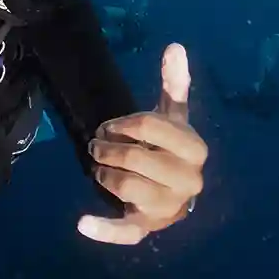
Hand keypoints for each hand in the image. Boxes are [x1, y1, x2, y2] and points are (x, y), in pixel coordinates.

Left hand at [77, 42, 206, 244]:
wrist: (175, 190)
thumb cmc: (170, 147)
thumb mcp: (173, 115)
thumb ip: (174, 84)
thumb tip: (175, 46)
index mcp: (195, 149)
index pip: (147, 125)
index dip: (121, 122)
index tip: (111, 125)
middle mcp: (188, 181)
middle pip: (134, 157)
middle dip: (107, 147)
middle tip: (96, 143)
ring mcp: (169, 207)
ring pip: (126, 186)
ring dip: (103, 172)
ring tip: (97, 165)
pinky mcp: (148, 227)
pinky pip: (127, 231)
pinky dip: (104, 229)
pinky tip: (83, 223)